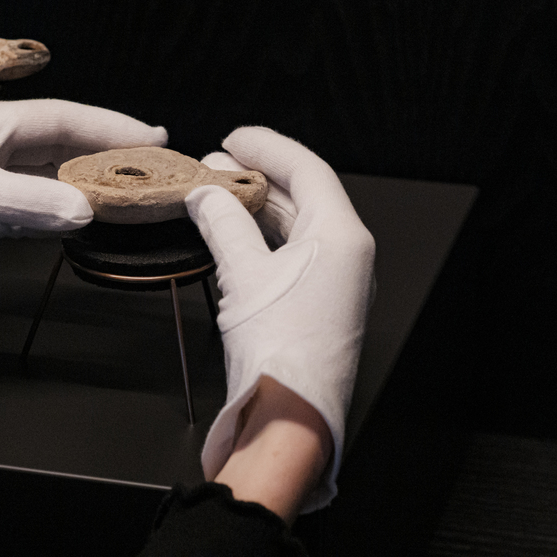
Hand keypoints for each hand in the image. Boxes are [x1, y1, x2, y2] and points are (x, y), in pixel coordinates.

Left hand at [0, 99, 166, 319]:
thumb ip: (25, 200)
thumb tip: (84, 209)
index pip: (62, 119)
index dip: (110, 126)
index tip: (151, 137)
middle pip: (58, 146)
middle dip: (104, 156)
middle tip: (149, 169)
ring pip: (45, 180)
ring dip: (83, 187)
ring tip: (125, 195)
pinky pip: (26, 211)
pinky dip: (55, 215)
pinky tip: (76, 222)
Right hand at [184, 127, 374, 513]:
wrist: (289, 419)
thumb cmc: (278, 352)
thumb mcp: (242, 274)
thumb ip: (223, 224)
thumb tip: (207, 196)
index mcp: (343, 238)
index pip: (309, 170)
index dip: (268, 147)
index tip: (235, 137)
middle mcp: (349, 256)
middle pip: (305, 196)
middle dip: (258, 176)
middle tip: (216, 164)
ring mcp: (338, 282)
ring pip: (298, 226)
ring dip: (258, 207)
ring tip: (217, 194)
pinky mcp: (321, 305)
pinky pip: (294, 254)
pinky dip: (263, 237)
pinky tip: (232, 233)